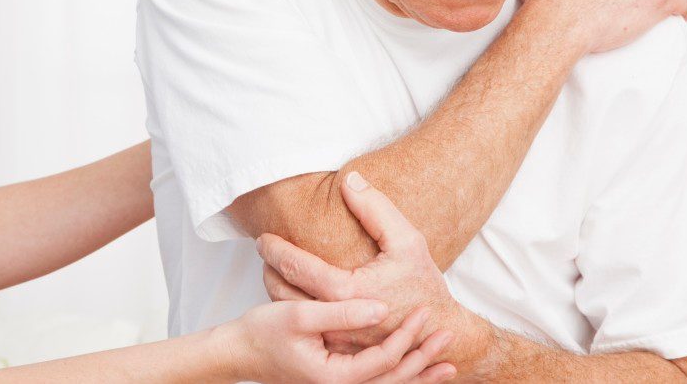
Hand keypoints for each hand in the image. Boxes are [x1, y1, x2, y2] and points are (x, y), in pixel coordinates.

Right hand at [222, 298, 456, 383]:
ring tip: (447, 363)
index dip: (407, 337)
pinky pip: (377, 380)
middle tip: (448, 334)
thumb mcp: (299, 316)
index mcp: (335, 377)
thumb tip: (382, 309)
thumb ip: (342, 314)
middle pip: (394, 378)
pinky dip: (400, 376)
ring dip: (418, 372)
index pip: (384, 361)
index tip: (424, 312)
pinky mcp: (338, 379)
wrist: (239, 351)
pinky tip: (416, 368)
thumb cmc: (262, 332)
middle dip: (423, 358)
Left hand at [257, 173, 492, 369]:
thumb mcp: (408, 240)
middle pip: (284, 294)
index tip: (263, 238)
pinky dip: (293, 309)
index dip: (275, 251)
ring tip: (273, 269)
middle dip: (268, 270)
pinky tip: (292, 293)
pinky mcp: (339, 350)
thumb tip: (348, 180)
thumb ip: (377, 209)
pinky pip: (305, 329)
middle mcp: (337, 320)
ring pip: (291, 315)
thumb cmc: (424, 285)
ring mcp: (336, 339)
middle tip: (263, 251)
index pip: (297, 268)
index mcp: (349, 292)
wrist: (439, 331)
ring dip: (275, 290)